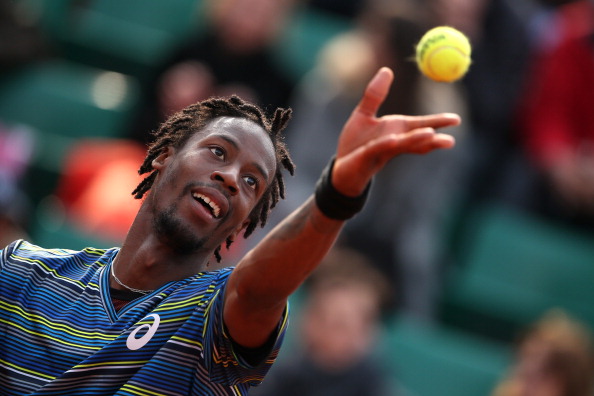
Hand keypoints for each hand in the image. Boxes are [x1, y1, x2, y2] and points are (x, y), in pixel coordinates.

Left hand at [332, 67, 460, 195]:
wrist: (340, 167)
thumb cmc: (354, 143)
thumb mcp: (363, 114)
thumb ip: (375, 95)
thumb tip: (387, 69)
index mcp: (396, 130)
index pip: (420, 125)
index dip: (437, 122)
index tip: (457, 120)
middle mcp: (393, 142)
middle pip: (416, 139)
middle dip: (433, 138)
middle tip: (450, 140)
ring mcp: (381, 151)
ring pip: (402, 145)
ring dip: (416, 140)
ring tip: (431, 136)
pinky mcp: (367, 157)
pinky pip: (379, 148)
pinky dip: (387, 143)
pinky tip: (394, 141)